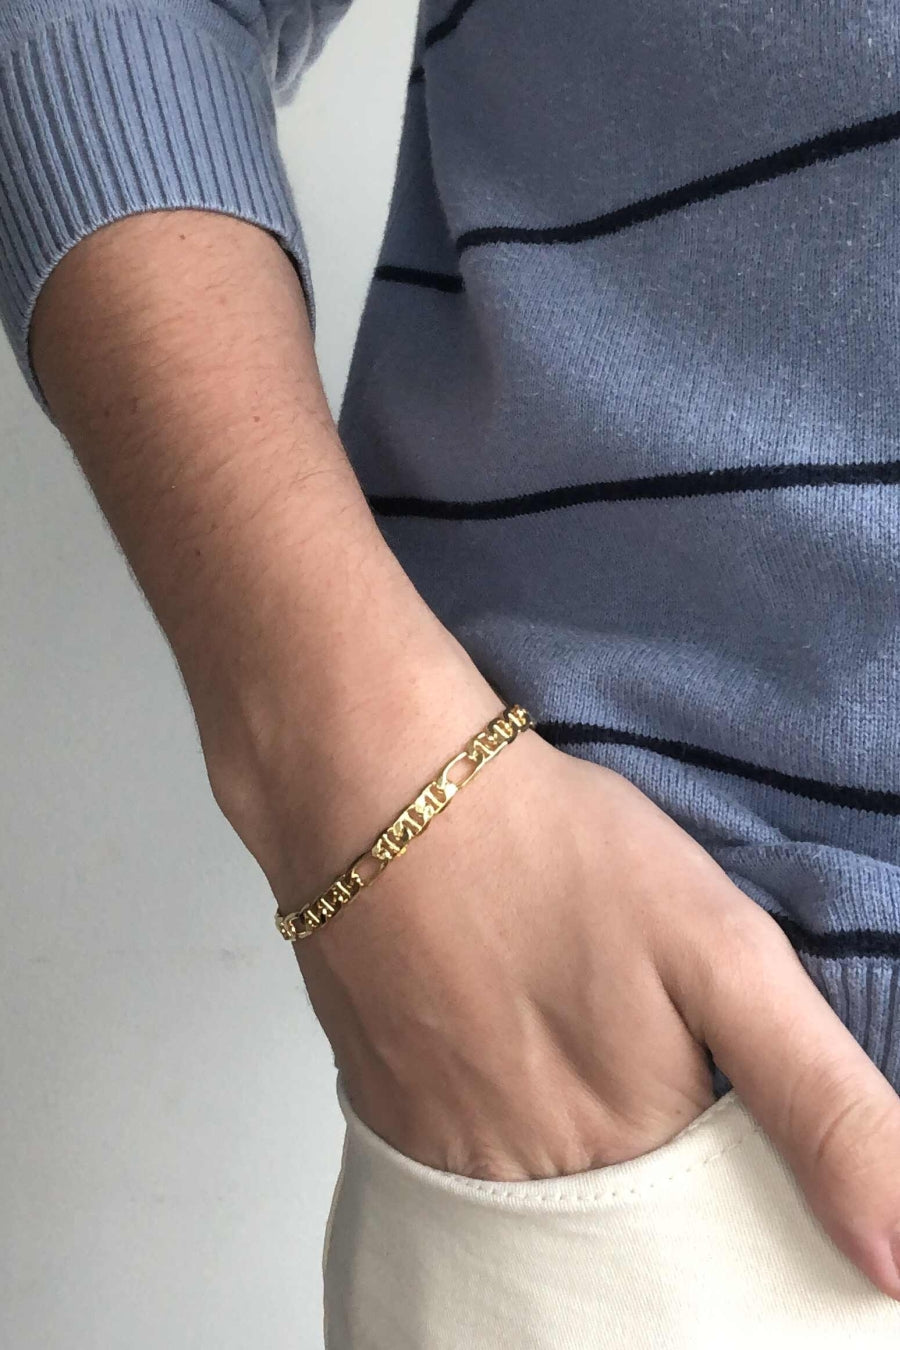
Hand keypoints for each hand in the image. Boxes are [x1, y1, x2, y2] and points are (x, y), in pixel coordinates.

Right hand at [226, 715, 899, 1300]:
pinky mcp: (391, 1113)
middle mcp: (535, 1184)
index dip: (739, 1158)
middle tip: (641, 1038)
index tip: (725, 1091)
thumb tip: (894, 1267)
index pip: (721, 1221)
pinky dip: (503, 1119)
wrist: (384, 793)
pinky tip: (508, 1040)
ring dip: (579, 1138)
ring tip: (576, 1033)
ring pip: (546, 1190)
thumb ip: (821, 1102)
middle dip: (655, 1144)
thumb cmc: (554, 852)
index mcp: (637, 1151)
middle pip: (626, 1212)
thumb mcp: (726, 953)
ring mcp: (451, 1155)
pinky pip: (467, 1162)